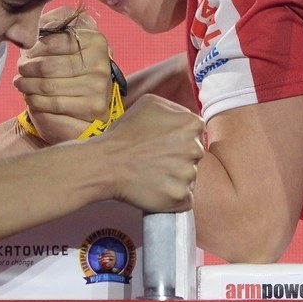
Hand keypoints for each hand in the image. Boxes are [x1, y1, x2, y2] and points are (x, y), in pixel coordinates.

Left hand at [15, 7, 113, 143]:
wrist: (88, 107)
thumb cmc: (71, 70)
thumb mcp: (66, 43)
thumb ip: (55, 26)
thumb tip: (38, 22)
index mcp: (96, 41)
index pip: (54, 41)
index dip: (34, 48)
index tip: (26, 53)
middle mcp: (101, 64)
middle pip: (48, 66)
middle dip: (27, 68)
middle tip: (20, 70)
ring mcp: (99, 88)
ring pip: (47, 87)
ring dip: (27, 85)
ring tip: (20, 83)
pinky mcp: (93, 109)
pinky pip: (52, 105)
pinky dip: (35, 102)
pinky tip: (31, 98)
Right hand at [98, 95, 203, 212]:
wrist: (106, 164)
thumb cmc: (124, 134)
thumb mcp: (150, 103)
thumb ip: (175, 109)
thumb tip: (184, 119)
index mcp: (192, 125)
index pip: (195, 134)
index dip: (177, 139)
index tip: (162, 144)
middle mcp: (195, 149)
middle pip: (193, 156)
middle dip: (178, 158)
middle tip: (154, 159)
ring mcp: (189, 175)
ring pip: (189, 177)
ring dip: (174, 177)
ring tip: (152, 173)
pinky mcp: (180, 196)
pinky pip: (184, 198)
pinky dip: (171, 195)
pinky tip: (155, 188)